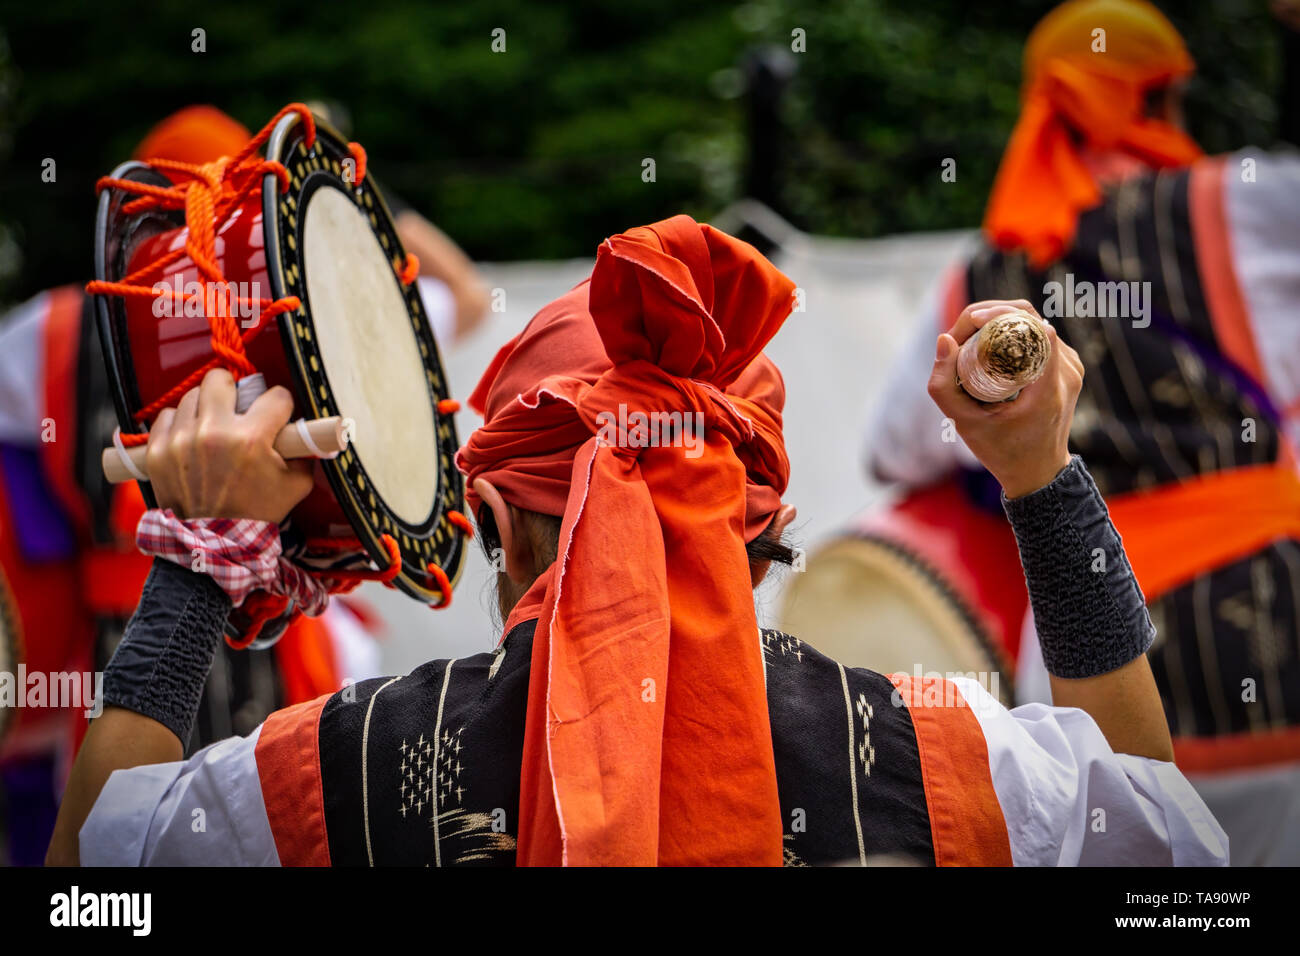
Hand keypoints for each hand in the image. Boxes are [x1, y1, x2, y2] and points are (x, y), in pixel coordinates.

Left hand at [145, 368, 314, 521]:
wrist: (214, 542)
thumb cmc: (257, 513)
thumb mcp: (296, 484)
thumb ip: (304, 452)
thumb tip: (306, 431)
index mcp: (252, 439)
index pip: (275, 396)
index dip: (280, 405)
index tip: (277, 415)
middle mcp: (214, 432)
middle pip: (220, 379)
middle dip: (233, 390)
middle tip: (236, 407)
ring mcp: (181, 440)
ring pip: (192, 396)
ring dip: (205, 408)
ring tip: (212, 427)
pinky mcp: (158, 450)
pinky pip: (166, 416)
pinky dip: (179, 424)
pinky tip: (190, 438)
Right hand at [927, 299, 1082, 498]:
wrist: (1038, 472)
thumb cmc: (1001, 451)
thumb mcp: (964, 422)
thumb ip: (943, 385)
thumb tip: (943, 339)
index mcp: (1048, 387)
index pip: (1033, 327)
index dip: (998, 314)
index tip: (970, 323)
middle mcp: (1067, 373)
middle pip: (1032, 318)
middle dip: (993, 314)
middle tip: (963, 331)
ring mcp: (1073, 368)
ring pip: (1036, 324)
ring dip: (1003, 322)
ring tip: (972, 340)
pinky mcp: (1070, 368)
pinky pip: (1042, 337)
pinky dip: (1016, 334)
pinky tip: (992, 347)